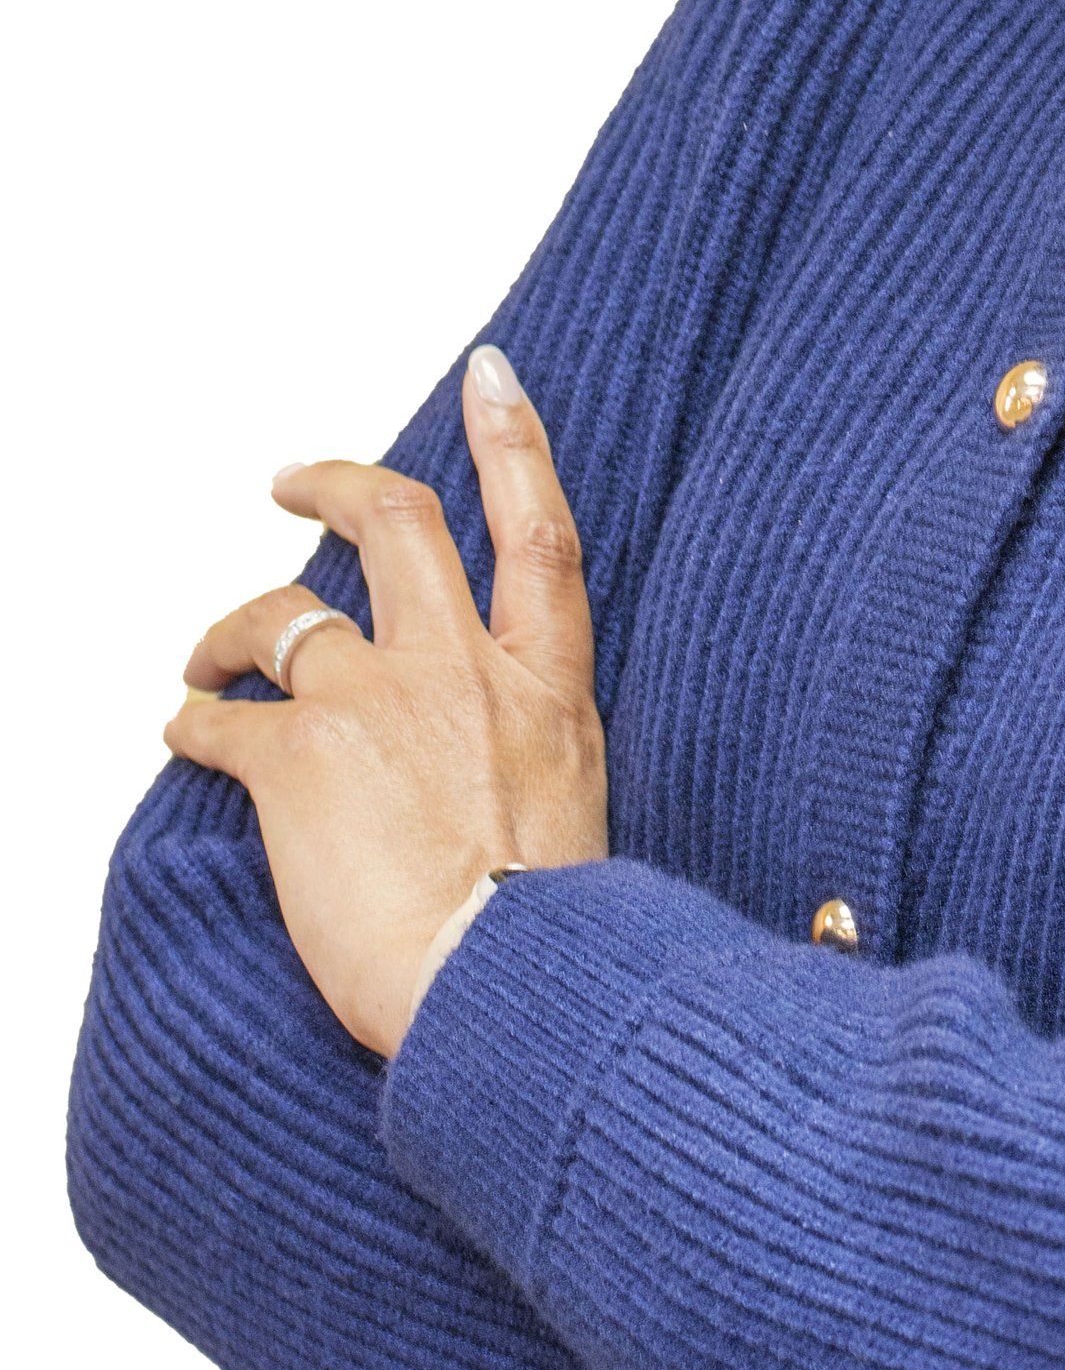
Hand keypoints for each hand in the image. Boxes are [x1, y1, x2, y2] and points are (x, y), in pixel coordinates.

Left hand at [167, 346, 607, 1059]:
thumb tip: (494, 739)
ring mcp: (378, 704)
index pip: (538, 527)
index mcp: (546, 683)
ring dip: (231, 628)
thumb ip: (528, 742)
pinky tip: (187, 734)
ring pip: (284, 615)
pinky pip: (219, 719)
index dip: (514, 441)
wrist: (501, 992)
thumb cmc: (545, 935)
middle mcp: (464, 670)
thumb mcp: (572, 805)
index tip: (490, 378)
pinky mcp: (297, 761)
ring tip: (206, 659)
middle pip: (398, 525)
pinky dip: (193, 720)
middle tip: (294, 480)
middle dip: (337, 484)